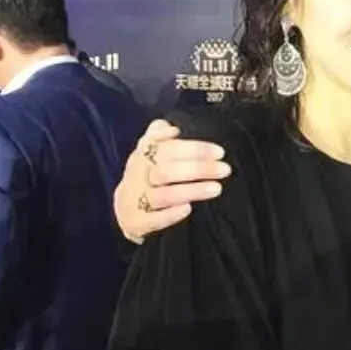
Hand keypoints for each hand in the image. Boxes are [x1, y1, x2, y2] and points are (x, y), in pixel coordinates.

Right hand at [113, 120, 229, 242]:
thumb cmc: (147, 173)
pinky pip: (154, 219)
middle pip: (167, 170)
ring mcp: (136, 200)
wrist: (125, 210)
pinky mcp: (137, 222)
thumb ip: (159, 135)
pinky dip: (170, 215)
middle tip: (224, 169)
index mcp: (142, 155)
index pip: (168, 148)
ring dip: (191, 190)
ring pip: (164, 195)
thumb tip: (173, 127)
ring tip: (217, 188)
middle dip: (199, 169)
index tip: (219, 152)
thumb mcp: (149, 151)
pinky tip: (188, 209)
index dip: (194, 149)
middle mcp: (138, 176)